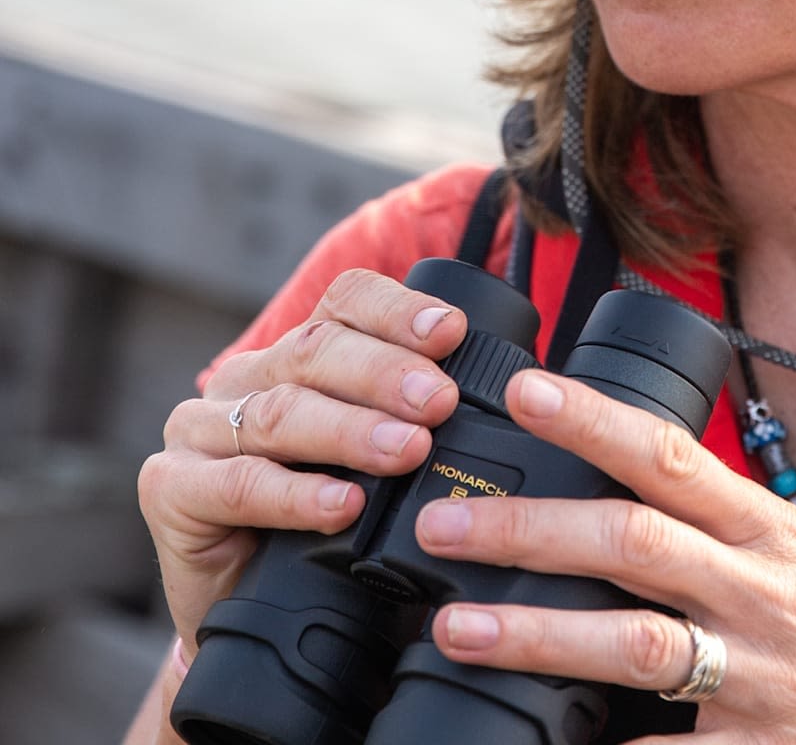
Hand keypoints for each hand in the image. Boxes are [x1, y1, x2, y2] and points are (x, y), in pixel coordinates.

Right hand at [137, 269, 466, 656]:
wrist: (247, 610)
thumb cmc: (327, 522)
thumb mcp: (374, 456)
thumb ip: (415, 417)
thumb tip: (511, 395)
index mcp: (297, 352)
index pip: (346, 301)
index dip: (398, 310)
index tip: (453, 332)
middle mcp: (245, 377)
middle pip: (316, 350)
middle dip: (386, 373)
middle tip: (441, 401)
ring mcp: (200, 429)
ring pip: (281, 412)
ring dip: (352, 430)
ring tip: (408, 451)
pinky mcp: (169, 488)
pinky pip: (237, 484)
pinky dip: (296, 495)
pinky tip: (342, 507)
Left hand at [414, 367, 795, 744]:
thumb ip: (722, 530)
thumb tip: (625, 492)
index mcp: (771, 531)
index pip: (673, 455)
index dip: (596, 420)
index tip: (527, 393)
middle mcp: (765, 592)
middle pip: (633, 543)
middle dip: (530, 528)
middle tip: (444, 518)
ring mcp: (762, 678)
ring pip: (636, 644)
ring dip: (536, 634)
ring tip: (455, 625)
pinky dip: (597, 742)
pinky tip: (537, 737)